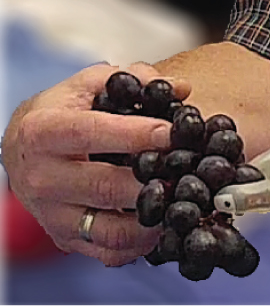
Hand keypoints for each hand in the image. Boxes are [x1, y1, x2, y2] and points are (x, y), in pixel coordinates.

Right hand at [2, 62, 188, 265]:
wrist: (21, 148)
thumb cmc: (62, 111)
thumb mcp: (89, 83)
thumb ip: (135, 78)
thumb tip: (181, 89)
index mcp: (43, 132)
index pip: (91, 134)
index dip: (136, 135)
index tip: (173, 133)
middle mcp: (42, 178)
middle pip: (104, 186)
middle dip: (152, 180)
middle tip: (188, 169)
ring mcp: (52, 214)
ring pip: (109, 228)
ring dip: (152, 217)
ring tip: (181, 198)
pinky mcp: (65, 238)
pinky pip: (108, 251)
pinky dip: (141, 243)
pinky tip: (164, 222)